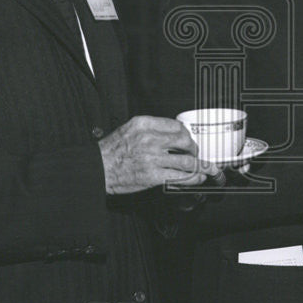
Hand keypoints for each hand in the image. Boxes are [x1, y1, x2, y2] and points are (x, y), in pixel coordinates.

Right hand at [98, 116, 221, 193]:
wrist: (96, 169)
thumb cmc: (111, 151)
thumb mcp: (129, 129)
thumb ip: (150, 129)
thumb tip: (172, 134)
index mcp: (144, 124)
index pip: (176, 125)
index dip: (186, 134)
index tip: (188, 139)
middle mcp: (150, 139)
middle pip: (185, 141)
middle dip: (194, 149)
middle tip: (195, 154)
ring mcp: (152, 158)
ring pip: (187, 161)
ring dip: (200, 165)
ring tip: (205, 168)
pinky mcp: (152, 176)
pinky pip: (180, 177)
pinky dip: (193, 178)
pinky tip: (198, 178)